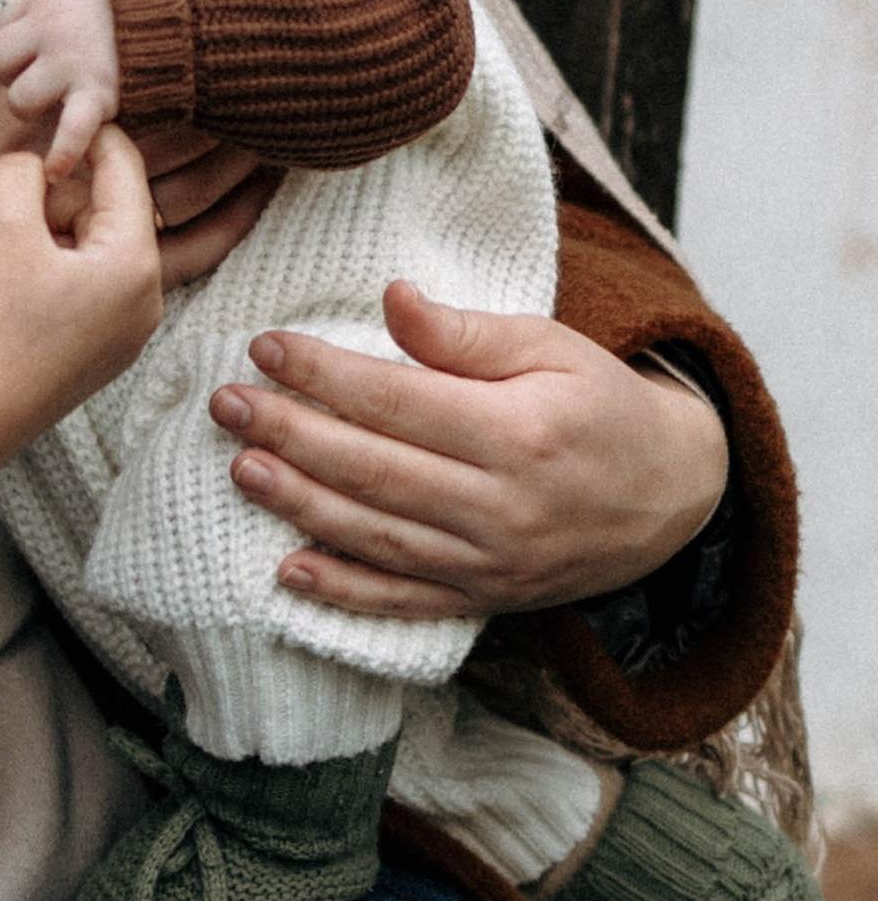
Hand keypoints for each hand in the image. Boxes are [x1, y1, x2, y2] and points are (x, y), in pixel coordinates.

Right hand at [0, 128, 161, 528]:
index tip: (44, 119)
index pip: (124, 166)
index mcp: (136, 262)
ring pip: (86, 246)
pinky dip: (40, 264)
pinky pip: (78, 286)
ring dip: (35, 226)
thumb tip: (35, 161)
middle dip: (47, 191)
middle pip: (105, 209)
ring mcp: (122, 332)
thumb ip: (22, 167)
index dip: (81, 132)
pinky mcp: (94, 353)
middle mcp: (145, 300)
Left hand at [41, 0, 277, 276]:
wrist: (205, 10)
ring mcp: (71, 64)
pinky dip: (63, 153)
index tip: (39, 56)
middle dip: (20, 78)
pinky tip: (59, 171)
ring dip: (39, 112)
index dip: (19, 49)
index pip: (2, 28)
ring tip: (64, 111)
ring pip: (20, 100)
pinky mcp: (100, 97)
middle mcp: (50, 28)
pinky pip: (68, 133)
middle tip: (49, 85)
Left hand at [210, 278, 730, 621]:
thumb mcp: (554, 349)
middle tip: (227, 404)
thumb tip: (392, 298)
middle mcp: (504, 506)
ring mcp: (492, 563)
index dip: (325, 374)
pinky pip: (404, 602)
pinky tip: (287, 571)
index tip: (265, 348)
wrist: (673, 496)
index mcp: (521, 433)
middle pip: (376, 470)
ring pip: (379, 537)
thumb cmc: (601, 406)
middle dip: (291, 435)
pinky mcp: (485, 600)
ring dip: (299, 506)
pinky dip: (343, 592)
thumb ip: (469, 334)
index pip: (399, 401)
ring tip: (240, 468)